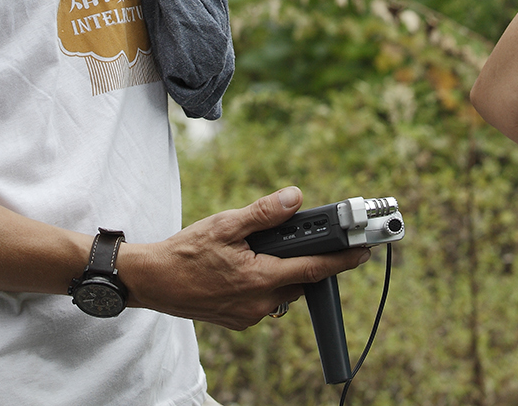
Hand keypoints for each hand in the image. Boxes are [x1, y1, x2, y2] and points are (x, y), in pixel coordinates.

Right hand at [119, 186, 371, 329]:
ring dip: (281, 271)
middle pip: (300, 279)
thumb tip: (295, 198)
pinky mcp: (238, 320)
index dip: (343, 260)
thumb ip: (264, 213)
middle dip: (304, 260)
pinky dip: (263, 283)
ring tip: (259, 250)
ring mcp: (249, 315)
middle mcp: (260, 302)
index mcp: (261, 278)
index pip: (314, 268)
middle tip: (296, 238)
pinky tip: (243, 267)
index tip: (364, 251)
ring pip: (282, 290)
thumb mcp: (226, 224)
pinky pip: (264, 300)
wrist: (153, 281)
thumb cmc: (186, 252)